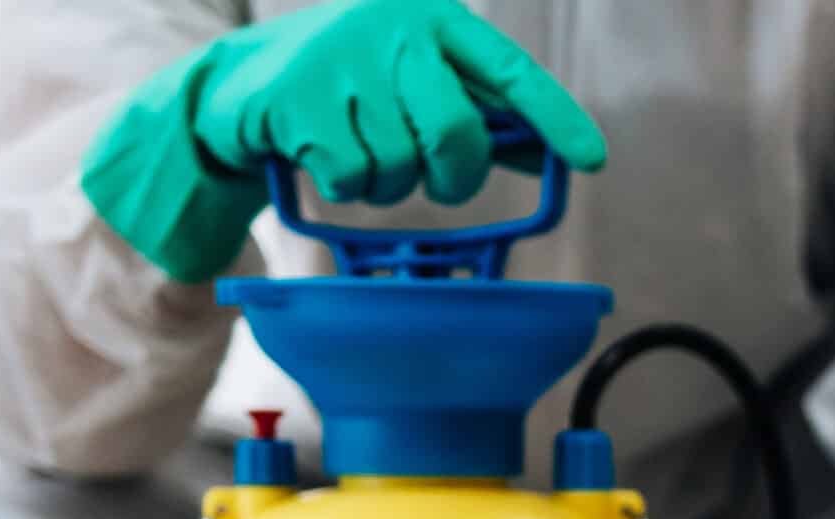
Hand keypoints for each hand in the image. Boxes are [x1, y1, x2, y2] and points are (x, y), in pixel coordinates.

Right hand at [82, 0, 607, 282]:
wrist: (244, 78)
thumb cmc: (354, 83)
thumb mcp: (417, 82)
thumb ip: (482, 113)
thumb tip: (550, 157)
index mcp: (431, 18)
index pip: (508, 70)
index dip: (554, 116)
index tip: (591, 159)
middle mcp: (390, 27)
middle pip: (457, 132)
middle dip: (454, 176)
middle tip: (439, 181)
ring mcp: (340, 58)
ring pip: (402, 164)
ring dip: (390, 182)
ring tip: (363, 150)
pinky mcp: (297, 97)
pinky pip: (353, 175)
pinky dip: (348, 184)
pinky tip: (325, 154)